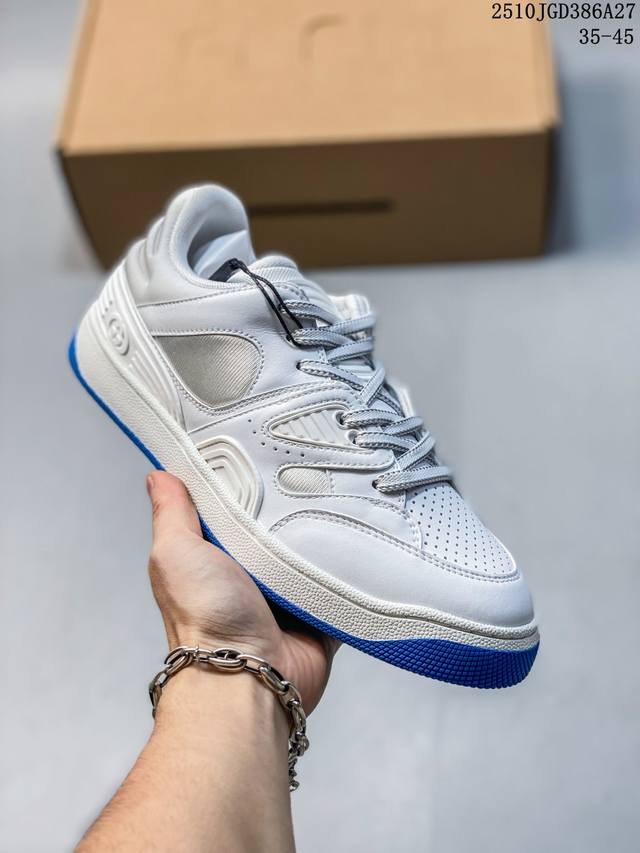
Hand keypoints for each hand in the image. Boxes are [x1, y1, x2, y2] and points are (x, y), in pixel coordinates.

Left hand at [146, 471, 338, 711]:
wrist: (249, 678)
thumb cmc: (205, 621)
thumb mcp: (176, 553)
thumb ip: (172, 513)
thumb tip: (159, 475)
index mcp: (217, 557)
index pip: (234, 508)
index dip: (245, 481)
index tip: (262, 447)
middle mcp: (251, 575)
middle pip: (278, 527)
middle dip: (292, 506)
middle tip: (311, 470)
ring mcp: (287, 597)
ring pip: (313, 553)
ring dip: (323, 538)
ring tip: (340, 501)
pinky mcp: (319, 615)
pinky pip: (343, 585)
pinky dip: (350, 571)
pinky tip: (359, 544)